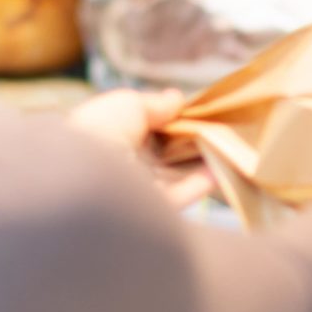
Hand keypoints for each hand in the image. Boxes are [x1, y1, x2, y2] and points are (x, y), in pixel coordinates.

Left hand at [68, 89, 210, 209]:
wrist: (87, 179)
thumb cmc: (100, 132)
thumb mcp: (128, 104)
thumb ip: (155, 103)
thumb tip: (178, 99)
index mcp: (106, 138)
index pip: (141, 129)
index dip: (166, 119)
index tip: (192, 110)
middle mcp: (120, 165)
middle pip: (161, 152)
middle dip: (187, 139)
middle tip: (214, 125)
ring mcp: (137, 190)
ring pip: (174, 174)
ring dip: (199, 158)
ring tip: (224, 141)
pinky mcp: (153, 212)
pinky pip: (182, 195)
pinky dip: (203, 181)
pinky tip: (221, 164)